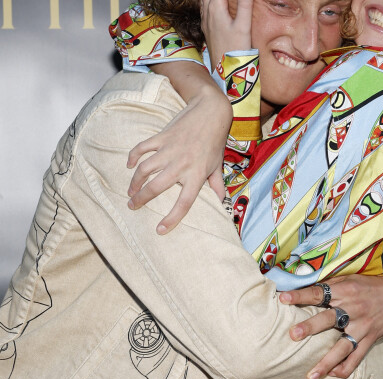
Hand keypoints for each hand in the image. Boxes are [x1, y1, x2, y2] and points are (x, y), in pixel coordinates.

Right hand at [127, 64, 232, 233]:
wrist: (210, 112)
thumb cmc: (215, 141)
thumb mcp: (218, 165)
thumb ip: (216, 184)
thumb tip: (220, 201)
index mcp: (196, 175)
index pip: (183, 203)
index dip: (171, 219)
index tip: (160, 230)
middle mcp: (181, 165)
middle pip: (156, 188)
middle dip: (141, 199)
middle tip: (132, 206)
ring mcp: (169, 150)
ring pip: (144, 169)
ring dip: (134, 182)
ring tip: (130, 191)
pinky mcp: (161, 137)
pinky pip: (142, 149)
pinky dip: (133, 157)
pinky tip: (129, 165)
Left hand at [202, 0, 252, 70]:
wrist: (225, 70)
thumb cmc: (235, 49)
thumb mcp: (243, 26)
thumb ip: (245, 5)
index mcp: (216, 7)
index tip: (241, 1)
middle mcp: (207, 12)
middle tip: (234, 2)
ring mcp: (205, 21)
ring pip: (205, 0)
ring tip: (225, 2)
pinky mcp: (206, 29)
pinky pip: (204, 9)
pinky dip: (209, 3)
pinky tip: (214, 5)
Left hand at [279, 275, 382, 378]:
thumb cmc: (369, 287)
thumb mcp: (349, 280)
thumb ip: (329, 287)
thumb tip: (304, 290)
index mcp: (344, 291)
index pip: (318, 293)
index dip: (300, 295)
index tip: (283, 298)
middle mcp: (353, 310)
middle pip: (329, 319)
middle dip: (311, 327)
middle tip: (294, 334)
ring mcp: (362, 327)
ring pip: (342, 347)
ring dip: (326, 362)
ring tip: (310, 375)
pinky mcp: (370, 340)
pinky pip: (356, 358)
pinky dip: (344, 369)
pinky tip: (331, 375)